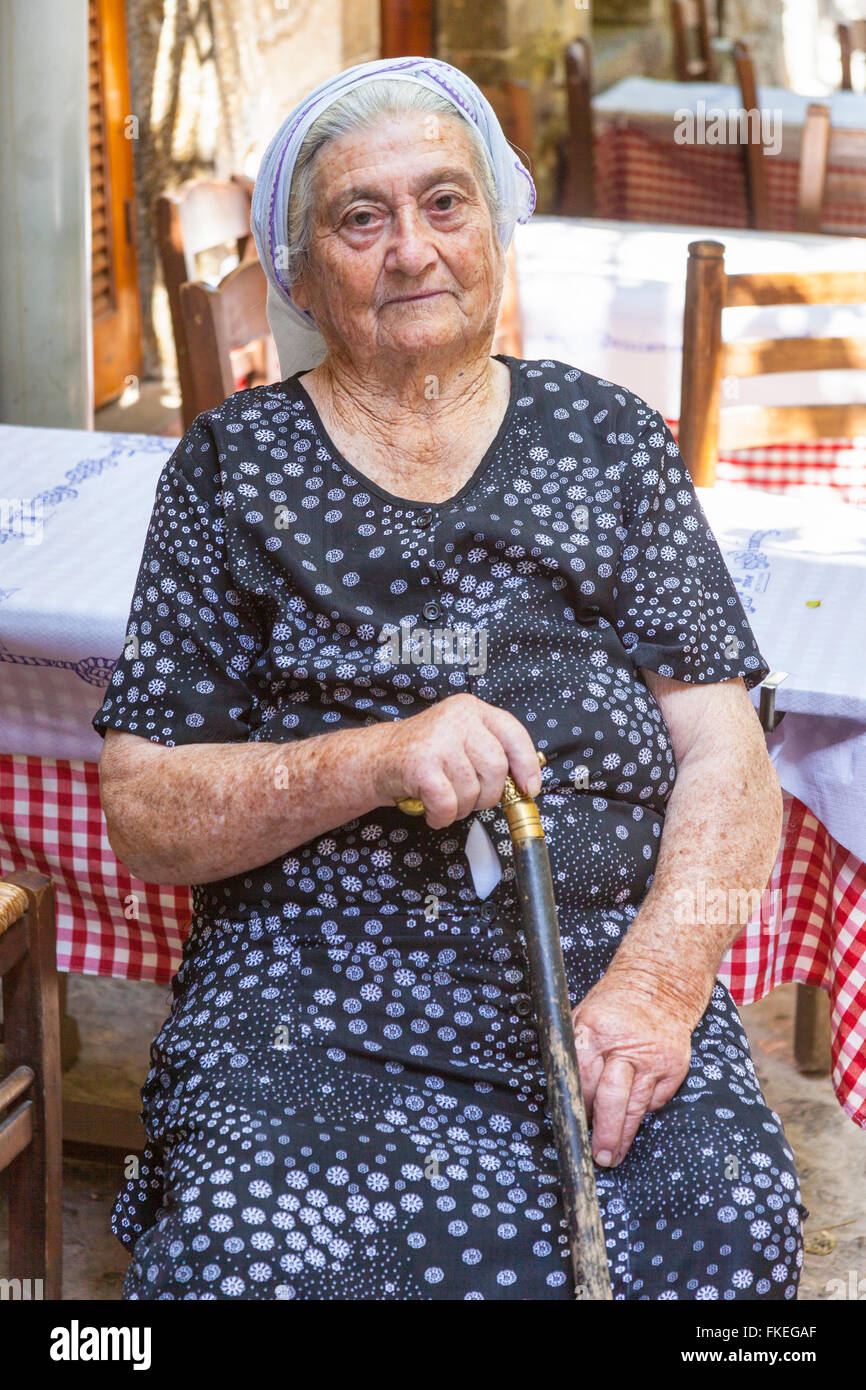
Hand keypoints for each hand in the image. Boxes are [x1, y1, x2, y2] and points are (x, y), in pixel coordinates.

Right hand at [373, 693, 540, 828]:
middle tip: (470, 798)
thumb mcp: (461, 740)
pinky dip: (442, 816)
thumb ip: (491, 751)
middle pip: (496, 768)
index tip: (529, 787)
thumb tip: (527, 782)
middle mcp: (456, 718)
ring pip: (473, 790)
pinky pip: (449, 804)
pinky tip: (433, 810)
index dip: (526, 765)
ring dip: (461, 808)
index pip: (513, 734)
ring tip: (445, 799)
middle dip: (487, 794)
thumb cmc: (424, 755)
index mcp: (471, 709)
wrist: (376, 759)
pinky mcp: (421, 764)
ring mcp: (438, 739)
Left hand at [572, 972, 694, 1167]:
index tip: (574, 1124)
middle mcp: (625, 1044)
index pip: (583, 1076)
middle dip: (603, 1132)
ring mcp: (653, 1058)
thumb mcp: (583, 1016)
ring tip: (612, 1155)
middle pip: (611, 1097)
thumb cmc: (613, 1006)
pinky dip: (641, 1113)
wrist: (660, 986)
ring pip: (635, 1107)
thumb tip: (561, 1094)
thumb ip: (574, 1051)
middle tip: (597, 1156)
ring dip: (622, 1135)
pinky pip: (654, 1102)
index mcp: (595, 1029)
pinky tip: (632, 1122)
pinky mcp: (674, 1068)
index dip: (578, 1104)